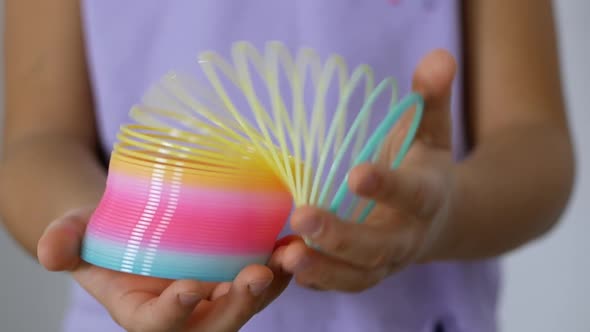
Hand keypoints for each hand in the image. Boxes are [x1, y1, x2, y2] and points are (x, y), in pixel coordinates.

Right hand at [37, 207, 291, 331]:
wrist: (135, 226)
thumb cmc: (103, 235)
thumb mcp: (77, 235)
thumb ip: (64, 243)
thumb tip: (49, 252)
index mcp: (144, 313)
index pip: (158, 326)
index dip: (171, 314)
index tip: (186, 290)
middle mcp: (187, 313)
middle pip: (217, 323)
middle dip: (238, 304)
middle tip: (255, 276)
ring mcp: (216, 296)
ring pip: (249, 303)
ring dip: (273, 283)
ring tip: (289, 254)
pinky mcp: (236, 275)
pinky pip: (266, 279)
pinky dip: (283, 264)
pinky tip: (296, 239)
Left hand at [278, 50, 456, 291]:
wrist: (439, 219)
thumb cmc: (425, 166)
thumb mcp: (432, 131)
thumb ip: (431, 98)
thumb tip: (438, 56)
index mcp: (427, 198)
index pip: (412, 194)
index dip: (387, 186)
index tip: (356, 174)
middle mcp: (408, 238)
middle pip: (379, 246)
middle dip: (342, 236)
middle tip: (303, 217)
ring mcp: (385, 262)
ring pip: (358, 275)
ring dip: (323, 268)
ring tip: (287, 255)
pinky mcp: (364, 273)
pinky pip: (340, 284)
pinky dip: (315, 280)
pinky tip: (281, 265)